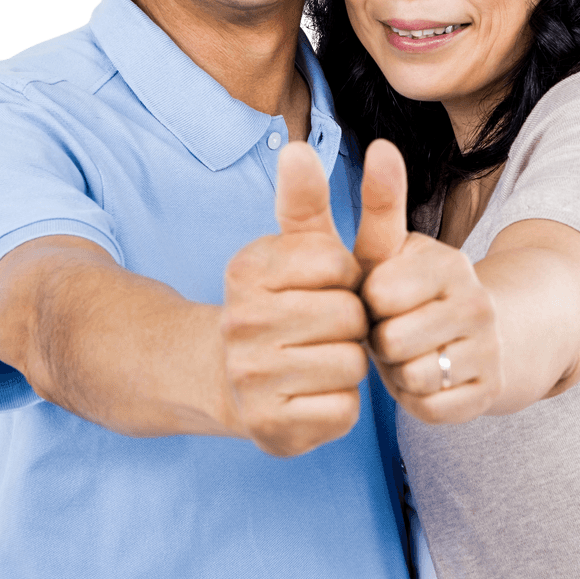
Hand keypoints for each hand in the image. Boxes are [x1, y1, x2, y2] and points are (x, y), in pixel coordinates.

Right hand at [221, 142, 368, 456]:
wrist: (228, 377)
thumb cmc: (280, 304)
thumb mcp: (293, 249)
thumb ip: (304, 201)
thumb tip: (297, 149)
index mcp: (246, 272)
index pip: (338, 265)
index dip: (345, 278)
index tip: (323, 286)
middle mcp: (240, 323)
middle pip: (350, 317)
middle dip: (350, 322)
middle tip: (324, 328)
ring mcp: (252, 380)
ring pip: (352, 364)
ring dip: (348, 362)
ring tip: (319, 358)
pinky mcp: (271, 429)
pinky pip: (345, 410)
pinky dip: (340, 403)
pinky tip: (313, 394)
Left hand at [355, 140, 503, 423]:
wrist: (476, 338)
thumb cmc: (408, 289)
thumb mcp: (389, 249)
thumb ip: (379, 202)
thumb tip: (381, 144)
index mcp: (448, 262)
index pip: (379, 293)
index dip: (368, 301)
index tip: (381, 296)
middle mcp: (476, 303)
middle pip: (391, 339)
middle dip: (380, 340)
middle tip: (392, 330)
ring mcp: (487, 351)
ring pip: (410, 376)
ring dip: (396, 371)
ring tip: (406, 353)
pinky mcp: (486, 394)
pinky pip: (428, 408)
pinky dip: (416, 398)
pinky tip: (424, 378)